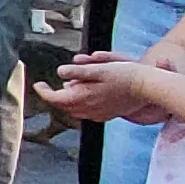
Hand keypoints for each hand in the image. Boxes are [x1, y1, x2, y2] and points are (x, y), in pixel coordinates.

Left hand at [43, 53, 162, 124]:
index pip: (55, 98)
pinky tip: (86, 94)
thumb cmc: (124, 75)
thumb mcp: (98, 68)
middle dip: (55, 96)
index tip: (38, 84)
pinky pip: (87, 112)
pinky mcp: (107, 115)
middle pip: (63, 106)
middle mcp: (88, 109)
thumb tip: (60, 72)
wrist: (147, 88)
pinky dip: (81, 104)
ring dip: (68, 100)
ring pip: (74, 110)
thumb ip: (78, 71)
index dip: (43, 92)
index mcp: (83, 97)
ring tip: (68, 87)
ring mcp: (98, 114)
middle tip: (49, 86)